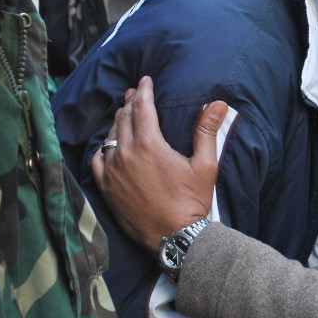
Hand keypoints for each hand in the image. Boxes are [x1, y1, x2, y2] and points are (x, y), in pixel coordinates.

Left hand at [90, 75, 228, 254]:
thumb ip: (207, 131)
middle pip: (124, 118)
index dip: (144, 90)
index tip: (145, 80)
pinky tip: (110, 145)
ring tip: (125, 114)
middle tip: (135, 93)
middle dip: (130, 102)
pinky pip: (98, 159)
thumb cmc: (192, 201)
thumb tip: (218, 104)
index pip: (142, 107)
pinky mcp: (107, 187)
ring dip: (118, 122)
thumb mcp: (205, 165)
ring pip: (110, 136)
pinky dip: (104, 147)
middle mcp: (127, 154)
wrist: (174, 236)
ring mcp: (113, 171)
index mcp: (150, 144)